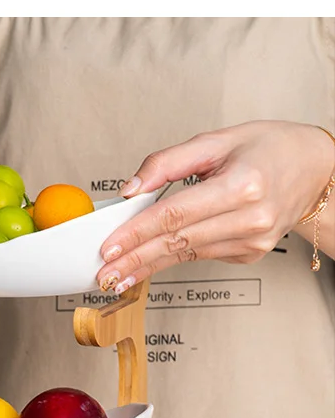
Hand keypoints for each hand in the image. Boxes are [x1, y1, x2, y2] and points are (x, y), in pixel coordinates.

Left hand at [97, 121, 334, 293]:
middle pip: (178, 242)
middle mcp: (251, 218)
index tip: (110, 247)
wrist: (315, 171)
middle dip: (135, 260)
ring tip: (116, 276)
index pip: (176, 214)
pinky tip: (149, 262)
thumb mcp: (218, 140)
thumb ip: (169, 162)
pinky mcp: (249, 254)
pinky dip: (173, 256)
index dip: (138, 232)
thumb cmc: (269, 149)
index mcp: (243, 185)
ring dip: (148, 266)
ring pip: (186, 255)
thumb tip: (131, 188)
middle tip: (103, 274)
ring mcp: (253, 241)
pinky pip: (201, 254)